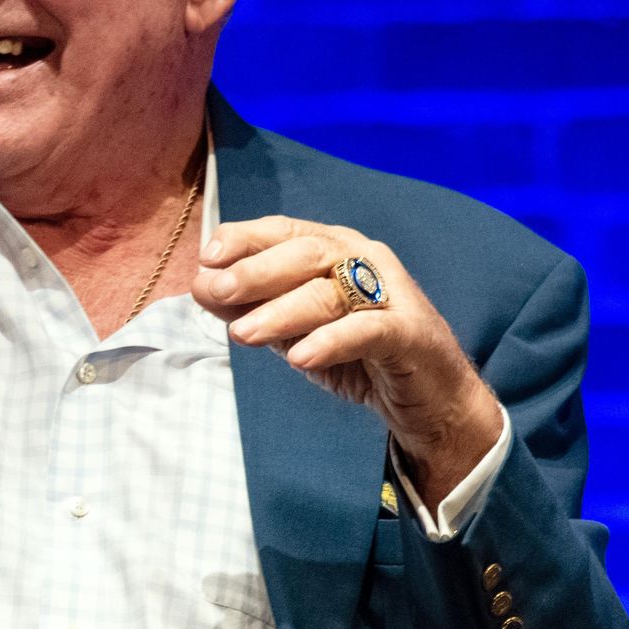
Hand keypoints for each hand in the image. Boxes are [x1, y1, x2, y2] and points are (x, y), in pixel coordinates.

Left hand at [197, 216, 501, 503]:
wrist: (428, 396)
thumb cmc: (356, 354)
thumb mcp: (294, 330)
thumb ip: (252, 307)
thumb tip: (201, 286)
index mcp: (334, 250)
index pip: (286, 231)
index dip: (246, 238)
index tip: (206, 256)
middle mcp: (364, 261)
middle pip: (306, 254)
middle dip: (256, 272)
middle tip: (214, 291)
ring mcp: (391, 294)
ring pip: (330, 293)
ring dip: (281, 312)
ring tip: (242, 333)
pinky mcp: (410, 332)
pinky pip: (368, 330)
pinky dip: (332, 341)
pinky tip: (300, 356)